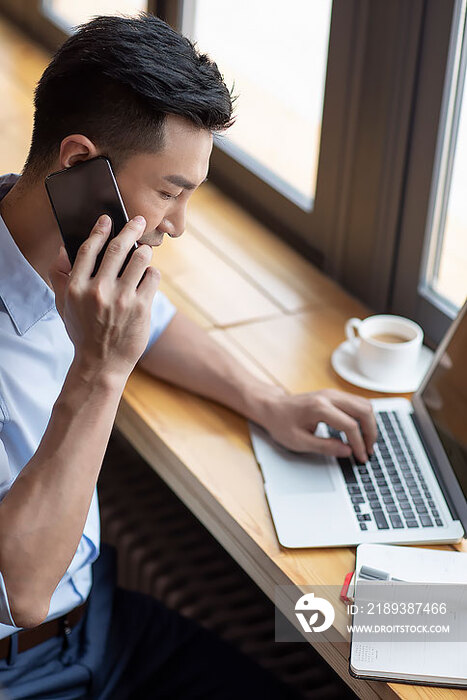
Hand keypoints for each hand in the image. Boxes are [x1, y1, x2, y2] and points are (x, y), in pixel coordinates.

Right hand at [49, 214, 159, 382]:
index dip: (100, 230)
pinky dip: (152, 273)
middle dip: (131, 229)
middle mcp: (98, 291)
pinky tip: (148, 276)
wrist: (101, 364)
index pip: (88, 249)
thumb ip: (60, 276)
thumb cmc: (82, 332)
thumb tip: (64, 248)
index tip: (108, 219)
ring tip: (145, 251)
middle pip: (118, 248)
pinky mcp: (142, 308)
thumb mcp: (63, 305)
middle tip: (139, 221)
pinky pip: (152, 277)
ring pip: (140, 259)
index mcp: (76, 288)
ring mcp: (122, 299)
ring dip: (145, 251)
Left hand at [257, 388, 376, 461]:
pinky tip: (360, 432)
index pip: (350, 425)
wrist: (273, 407)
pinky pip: (357, 403)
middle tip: (369, 450)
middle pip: (364, 410)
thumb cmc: (282, 423)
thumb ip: (325, 447)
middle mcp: (329, 396)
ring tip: (366, 443)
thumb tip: (348, 451)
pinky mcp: (334, 395)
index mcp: (319, 408)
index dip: (359, 444)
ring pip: (364, 404)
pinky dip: (363, 417)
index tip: (361, 457)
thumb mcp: (299, 442)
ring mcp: (333, 393)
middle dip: (371, 432)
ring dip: (370, 424)